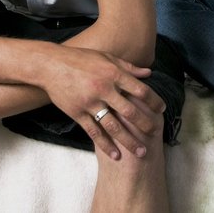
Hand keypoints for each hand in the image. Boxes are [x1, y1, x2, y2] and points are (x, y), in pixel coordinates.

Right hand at [39, 46, 165, 160]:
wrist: (51, 66)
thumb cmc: (81, 59)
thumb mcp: (107, 57)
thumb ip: (128, 67)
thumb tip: (149, 73)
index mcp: (113, 74)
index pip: (140, 90)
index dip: (153, 101)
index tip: (162, 109)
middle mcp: (104, 89)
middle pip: (130, 111)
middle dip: (145, 124)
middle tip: (155, 133)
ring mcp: (90, 103)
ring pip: (113, 126)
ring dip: (129, 140)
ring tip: (141, 151)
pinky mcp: (78, 113)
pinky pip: (94, 132)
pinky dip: (106, 145)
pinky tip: (116, 155)